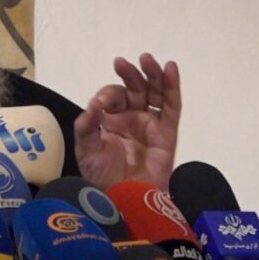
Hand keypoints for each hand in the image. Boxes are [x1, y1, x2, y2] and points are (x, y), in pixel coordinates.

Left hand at [74, 53, 180, 190]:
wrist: (124, 200)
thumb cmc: (103, 177)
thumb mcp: (86, 150)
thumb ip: (87, 126)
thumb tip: (93, 104)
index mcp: (111, 119)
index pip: (112, 96)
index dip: (107, 95)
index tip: (100, 104)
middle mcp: (131, 117)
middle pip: (134, 88)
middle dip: (129, 74)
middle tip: (121, 62)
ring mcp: (150, 123)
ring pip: (154, 92)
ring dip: (152, 74)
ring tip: (147, 59)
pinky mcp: (167, 132)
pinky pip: (172, 106)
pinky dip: (172, 87)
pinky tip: (170, 69)